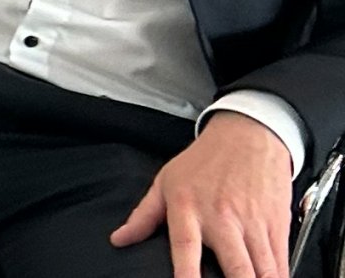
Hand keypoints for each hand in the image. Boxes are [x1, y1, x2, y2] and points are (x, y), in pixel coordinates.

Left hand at [111, 111, 292, 277]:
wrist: (248, 135)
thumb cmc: (204, 160)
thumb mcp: (166, 181)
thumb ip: (143, 215)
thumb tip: (119, 239)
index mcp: (188, 208)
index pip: (185, 247)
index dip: (186, 274)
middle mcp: (222, 219)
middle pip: (236, 266)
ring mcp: (253, 223)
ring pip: (264, 269)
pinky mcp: (277, 225)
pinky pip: (281, 261)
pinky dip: (279, 276)